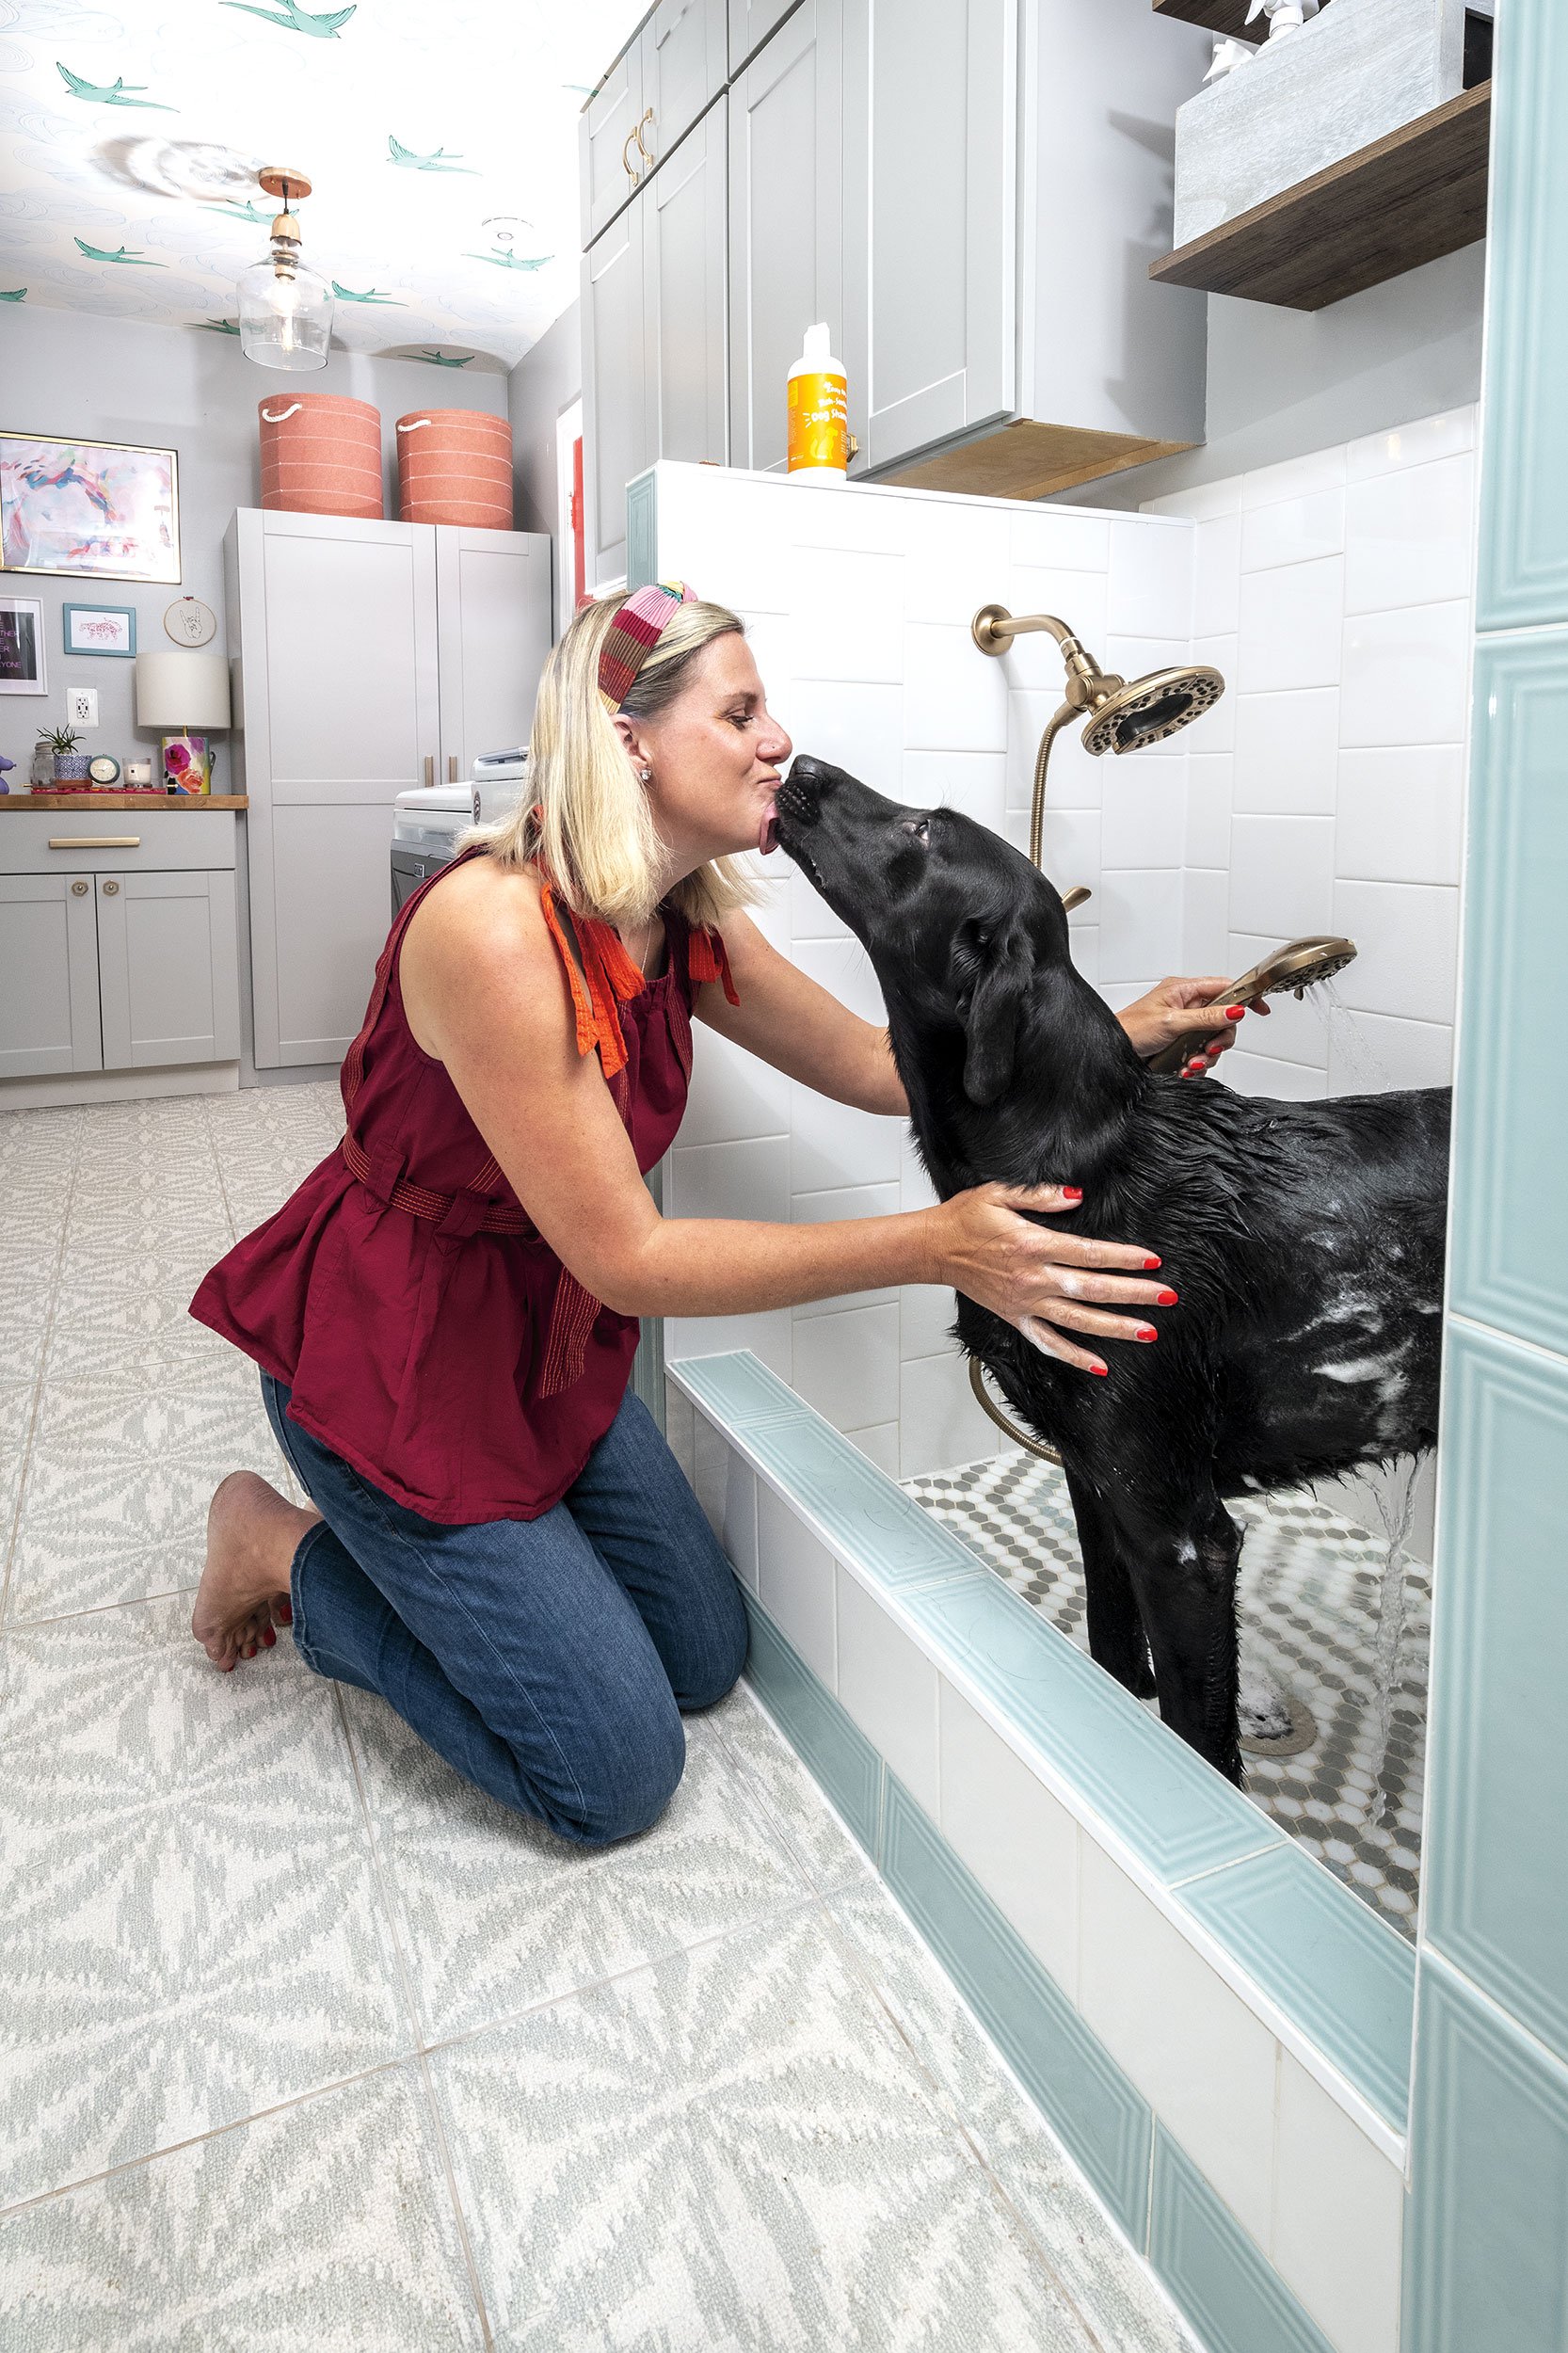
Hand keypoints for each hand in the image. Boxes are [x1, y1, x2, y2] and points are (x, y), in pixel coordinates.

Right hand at [930, 1181, 1173, 1376]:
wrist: (934, 1249)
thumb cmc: (965, 1218)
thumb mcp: (1000, 1193)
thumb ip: (1041, 1195)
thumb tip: (1076, 1195)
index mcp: (1033, 1245)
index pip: (1089, 1254)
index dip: (1123, 1258)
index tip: (1152, 1260)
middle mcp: (1032, 1278)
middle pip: (1092, 1289)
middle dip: (1133, 1294)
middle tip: (1167, 1297)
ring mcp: (1025, 1303)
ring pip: (1078, 1321)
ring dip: (1115, 1327)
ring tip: (1148, 1332)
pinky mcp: (1015, 1318)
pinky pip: (1048, 1343)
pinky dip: (1074, 1356)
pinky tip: (1100, 1365)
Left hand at [1117, 975, 1268, 1077]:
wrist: (1110, 1055)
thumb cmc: (1129, 1030)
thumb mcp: (1171, 1022)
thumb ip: (1205, 1017)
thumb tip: (1235, 1010)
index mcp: (1183, 990)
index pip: (1224, 986)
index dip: (1244, 996)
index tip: (1261, 1009)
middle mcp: (1186, 1006)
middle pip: (1224, 1019)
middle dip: (1219, 1038)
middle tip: (1209, 1049)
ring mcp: (1184, 1027)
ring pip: (1214, 1040)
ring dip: (1206, 1056)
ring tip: (1189, 1064)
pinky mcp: (1181, 1045)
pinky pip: (1201, 1054)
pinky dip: (1196, 1065)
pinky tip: (1183, 1069)